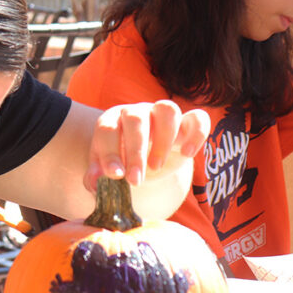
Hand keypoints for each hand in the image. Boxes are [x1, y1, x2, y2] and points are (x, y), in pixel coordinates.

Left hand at [84, 100, 209, 189]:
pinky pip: (198, 118)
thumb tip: (94, 183)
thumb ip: (97, 175)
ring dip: (162, 139)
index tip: (115, 175)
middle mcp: (137, 112)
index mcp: (112, 120)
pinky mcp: (187, 123)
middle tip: (134, 180)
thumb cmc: (122, 162)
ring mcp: (162, 114)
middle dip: (134, 151)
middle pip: (135, 118)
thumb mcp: (108, 169)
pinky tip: (188, 154)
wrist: (147, 162)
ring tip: (156, 167)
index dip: (109, 152)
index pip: (107, 128)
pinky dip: (196, 134)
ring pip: (167, 110)